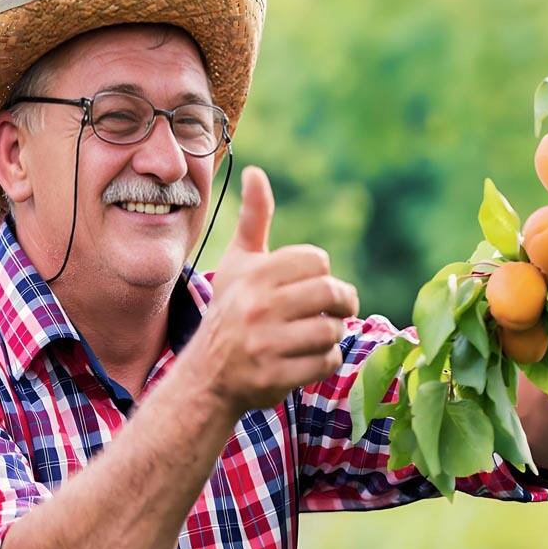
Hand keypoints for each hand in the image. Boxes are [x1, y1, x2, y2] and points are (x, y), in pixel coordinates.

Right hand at [195, 166, 359, 413]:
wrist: (207, 374)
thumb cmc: (230, 310)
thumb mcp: (238, 263)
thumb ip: (253, 219)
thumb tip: (255, 171)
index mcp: (254, 274)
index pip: (317, 261)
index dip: (321, 274)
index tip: (313, 285)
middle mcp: (257, 307)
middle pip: (330, 293)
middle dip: (341, 303)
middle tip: (335, 310)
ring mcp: (265, 344)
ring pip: (332, 331)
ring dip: (333, 334)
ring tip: (318, 335)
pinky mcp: (274, 377)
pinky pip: (325, 363)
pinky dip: (325, 361)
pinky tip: (308, 358)